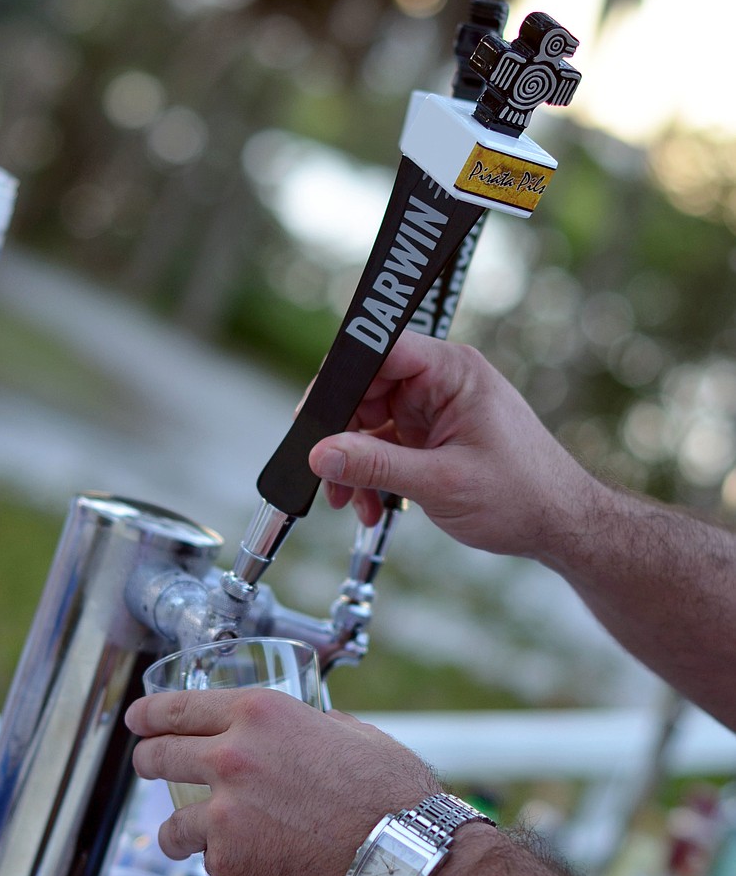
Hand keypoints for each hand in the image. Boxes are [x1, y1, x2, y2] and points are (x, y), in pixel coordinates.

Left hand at [125, 689, 438, 875]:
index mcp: (261, 716)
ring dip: (177, 833)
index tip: (137, 720)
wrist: (401, 860)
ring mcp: (224, 815)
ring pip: (171, 825)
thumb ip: (312, 728)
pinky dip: (229, 867)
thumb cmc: (390, 796)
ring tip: (184, 842)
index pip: (180, 708)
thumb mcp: (353, 735)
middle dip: (148, 762)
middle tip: (148, 767)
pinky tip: (259, 868)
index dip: (150, 714)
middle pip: (159, 757)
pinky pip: (214, 864)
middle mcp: (232, 758)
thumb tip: (304, 733)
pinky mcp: (229, 865)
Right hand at [309, 332, 593, 559]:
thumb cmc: (523, 496)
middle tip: (328, 476)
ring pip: (369, 422)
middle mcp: (441, 381)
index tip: (315, 417)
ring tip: (353, 503)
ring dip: (354, 464)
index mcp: (453, 371)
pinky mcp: (431, 435)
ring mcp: (435, 408)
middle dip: (342, 436)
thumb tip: (320, 454)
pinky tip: (373, 506)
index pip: (381, 350)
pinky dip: (372, 476)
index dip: (342, 380)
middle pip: (366, 389)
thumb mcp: (441, 483)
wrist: (560, 525)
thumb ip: (376, 466)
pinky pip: (384, 446)